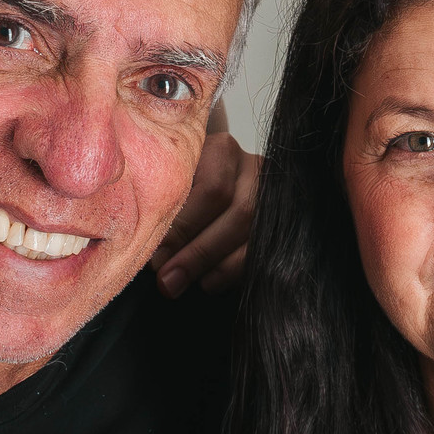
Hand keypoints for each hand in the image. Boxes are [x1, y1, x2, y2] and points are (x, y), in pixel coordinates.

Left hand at [152, 132, 258, 297]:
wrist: (212, 182)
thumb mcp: (170, 181)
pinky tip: (206, 281)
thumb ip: (163, 206)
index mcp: (223, 150)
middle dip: (199, 252)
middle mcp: (254, 169)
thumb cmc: (178, 184)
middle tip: (166, 279)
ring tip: (180, 283)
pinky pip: (261, 253)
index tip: (155, 255)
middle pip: (239, 213)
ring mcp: (272, 196)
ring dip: (214, 266)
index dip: (184, 227)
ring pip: (253, 236)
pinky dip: (232, 273)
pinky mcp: (278, 225)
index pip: (213, 189)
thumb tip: (155, 256)